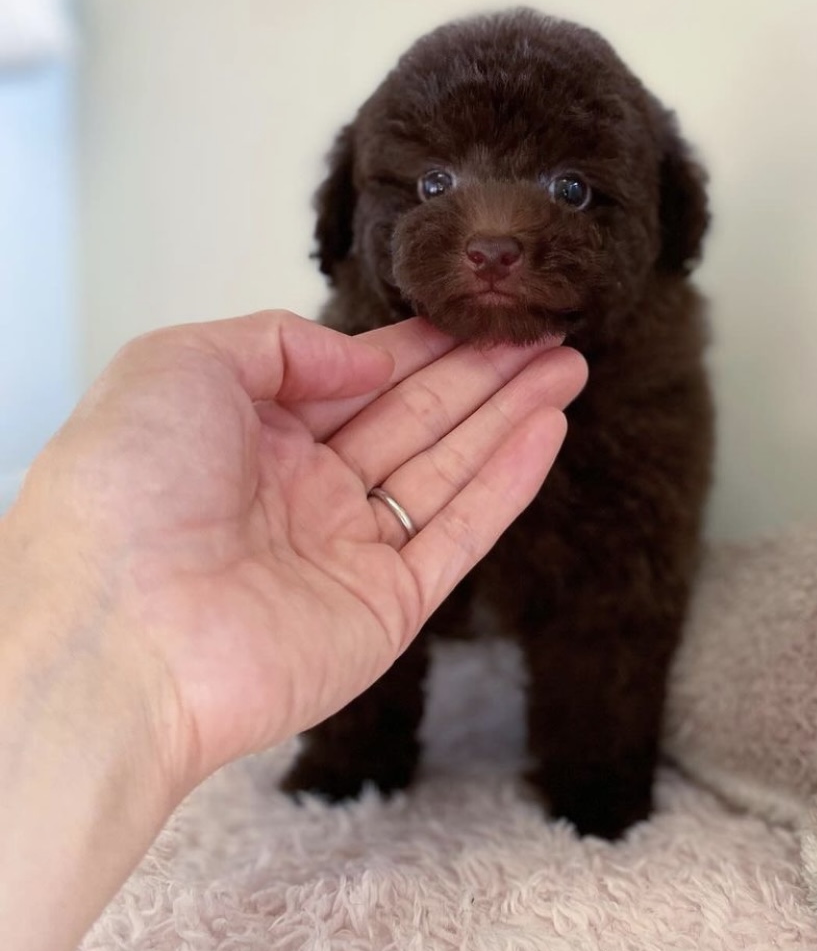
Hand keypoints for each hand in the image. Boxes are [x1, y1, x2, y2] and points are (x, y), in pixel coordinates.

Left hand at [5, 310, 586, 799]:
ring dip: (509, 416)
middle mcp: (300, 493)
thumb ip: (276, 342)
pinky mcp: (385, 609)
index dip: (422, 346)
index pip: (357, 380)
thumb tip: (360, 359)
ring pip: (448, 468)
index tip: (477, 314)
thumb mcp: (178, 365)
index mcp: (248, 436)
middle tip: (545, 332)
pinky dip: (506, 483)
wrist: (114, 636)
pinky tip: (547, 430)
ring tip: (568, 367)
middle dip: (483, 373)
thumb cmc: (121, 493)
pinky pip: (459, 533)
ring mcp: (345, 553)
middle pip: (416, 418)